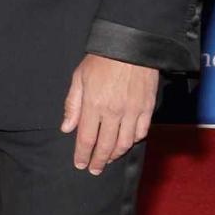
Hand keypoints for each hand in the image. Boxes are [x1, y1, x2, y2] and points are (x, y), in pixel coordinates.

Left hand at [60, 54, 158, 174]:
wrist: (131, 44)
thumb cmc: (101, 59)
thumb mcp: (79, 77)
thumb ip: (72, 104)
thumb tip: (67, 128)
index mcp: (94, 105)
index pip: (87, 139)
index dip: (83, 155)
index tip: (80, 165)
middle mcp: (114, 112)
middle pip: (106, 146)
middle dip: (98, 161)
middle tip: (94, 169)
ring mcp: (133, 111)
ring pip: (125, 143)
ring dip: (115, 155)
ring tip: (108, 159)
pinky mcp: (148, 108)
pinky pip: (141, 132)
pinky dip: (133, 141)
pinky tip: (126, 143)